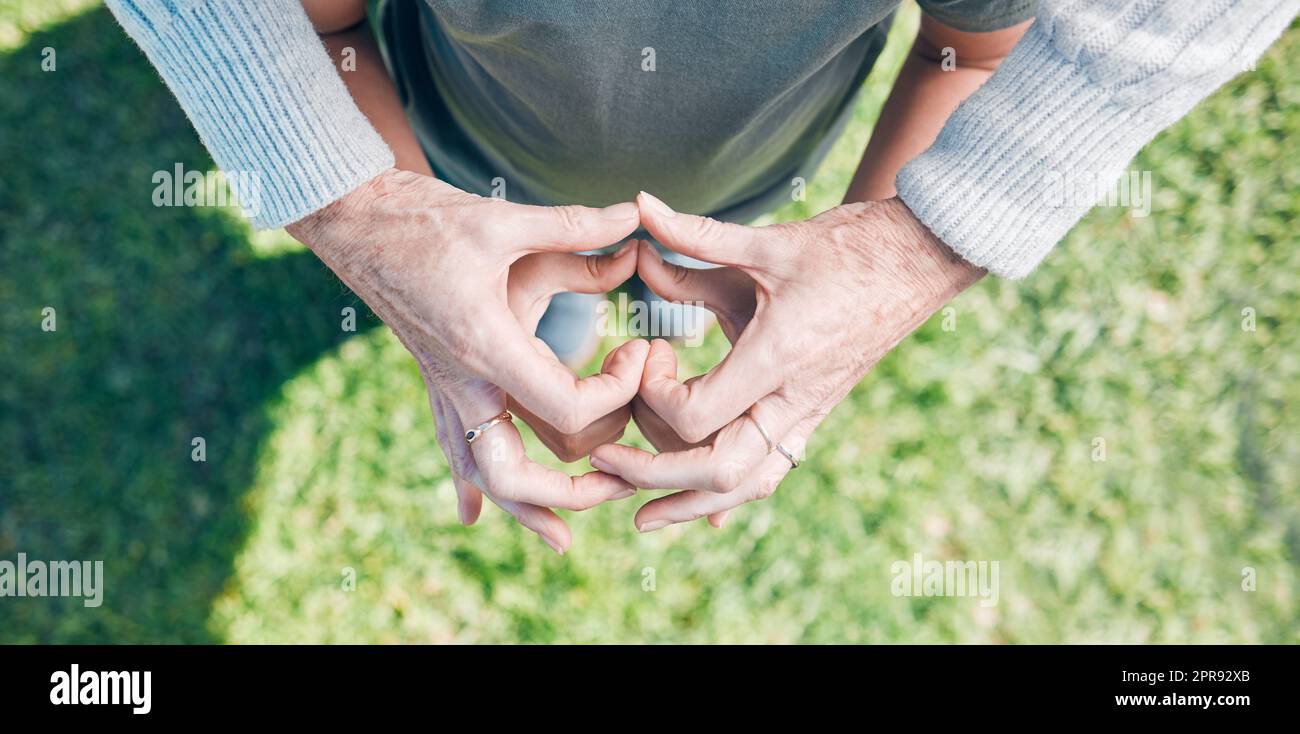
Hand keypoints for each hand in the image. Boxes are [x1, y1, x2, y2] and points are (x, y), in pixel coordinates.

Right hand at [287, 169, 648, 553]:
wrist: (352, 220)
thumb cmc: (424, 218)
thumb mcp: (504, 221)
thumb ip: (574, 227)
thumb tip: (636, 215)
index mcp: (487, 347)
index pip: (567, 411)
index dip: (616, 396)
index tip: (642, 357)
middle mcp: (464, 382)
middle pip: (519, 474)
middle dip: (574, 491)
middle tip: (623, 480)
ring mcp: (446, 388)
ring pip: (482, 475)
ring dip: (525, 508)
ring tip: (564, 537)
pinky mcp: (437, 381)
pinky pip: (453, 449)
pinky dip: (471, 487)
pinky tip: (472, 517)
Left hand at [590, 192, 982, 531]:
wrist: (920, 262)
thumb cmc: (848, 248)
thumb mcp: (768, 242)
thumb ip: (696, 235)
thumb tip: (638, 206)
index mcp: (777, 358)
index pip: (696, 416)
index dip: (653, 396)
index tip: (649, 353)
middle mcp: (793, 400)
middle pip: (717, 472)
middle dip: (652, 476)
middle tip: (603, 460)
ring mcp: (807, 415)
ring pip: (747, 487)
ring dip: (690, 505)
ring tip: (642, 516)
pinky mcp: (812, 416)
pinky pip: (771, 474)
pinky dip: (733, 497)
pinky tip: (707, 514)